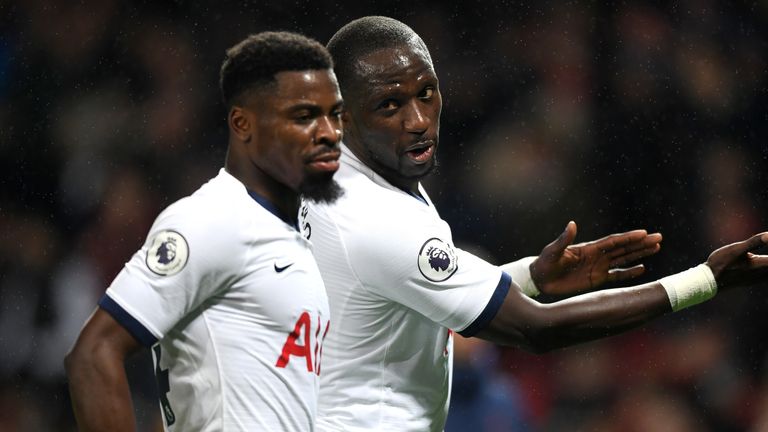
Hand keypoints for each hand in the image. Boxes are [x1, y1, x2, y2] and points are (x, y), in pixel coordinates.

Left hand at [530, 221, 662, 295]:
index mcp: (589, 248)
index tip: (644, 233)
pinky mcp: (597, 279)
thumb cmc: (544, 263)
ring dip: (639, 254)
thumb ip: (564, 239)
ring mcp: (598, 267)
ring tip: (656, 248)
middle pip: (623, 248)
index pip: (613, 241)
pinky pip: (617, 275)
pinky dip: (629, 273)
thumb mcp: (553, 251)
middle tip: (659, 238)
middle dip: (641, 243)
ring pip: (624, 259)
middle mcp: (597, 256)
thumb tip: (572, 224)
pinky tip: (642, 269)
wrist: (540, 279)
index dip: (628, 237)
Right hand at [706, 232, 767, 289]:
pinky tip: (763, 267)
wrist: (709, 280)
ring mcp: (758, 278)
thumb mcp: (737, 249)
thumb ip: (755, 241)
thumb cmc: (722, 263)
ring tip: (765, 259)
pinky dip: (767, 269)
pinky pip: (767, 276)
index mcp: (762, 263)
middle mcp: (763, 273)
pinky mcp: (752, 281)